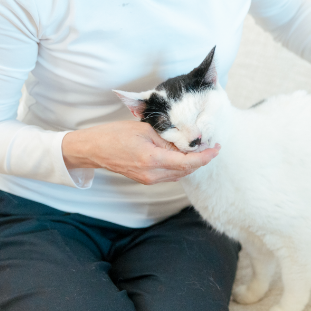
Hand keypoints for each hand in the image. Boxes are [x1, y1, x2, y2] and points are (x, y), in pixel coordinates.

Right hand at [62, 121, 219, 183]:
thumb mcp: (145, 130)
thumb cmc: (114, 135)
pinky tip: (183, 155)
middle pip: (186, 171)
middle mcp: (153, 174)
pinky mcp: (146, 180)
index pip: (188, 162)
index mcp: (153, 159)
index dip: (205, 157)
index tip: (216, 148)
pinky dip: (181, 166)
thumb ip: (167, 138)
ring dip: (192, 164)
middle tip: (211, 146)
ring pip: (179, 174)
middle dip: (201, 160)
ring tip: (200, 149)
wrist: (93, 149)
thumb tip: (187, 142)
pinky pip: (170, 175)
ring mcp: (149, 179)